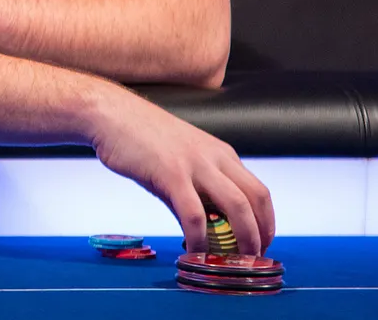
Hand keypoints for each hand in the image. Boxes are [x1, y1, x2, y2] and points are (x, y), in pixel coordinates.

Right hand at [89, 87, 274, 255]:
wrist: (112, 114)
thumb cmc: (142, 138)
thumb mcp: (180, 161)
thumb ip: (193, 193)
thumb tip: (199, 229)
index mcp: (221, 153)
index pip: (258, 191)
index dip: (265, 222)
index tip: (258, 244)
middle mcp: (215, 157)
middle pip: (257, 198)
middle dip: (261, 234)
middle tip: (252, 259)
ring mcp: (195, 165)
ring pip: (236, 206)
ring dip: (242, 239)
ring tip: (234, 262)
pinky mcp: (171, 175)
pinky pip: (195, 215)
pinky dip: (200, 239)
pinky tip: (193, 251)